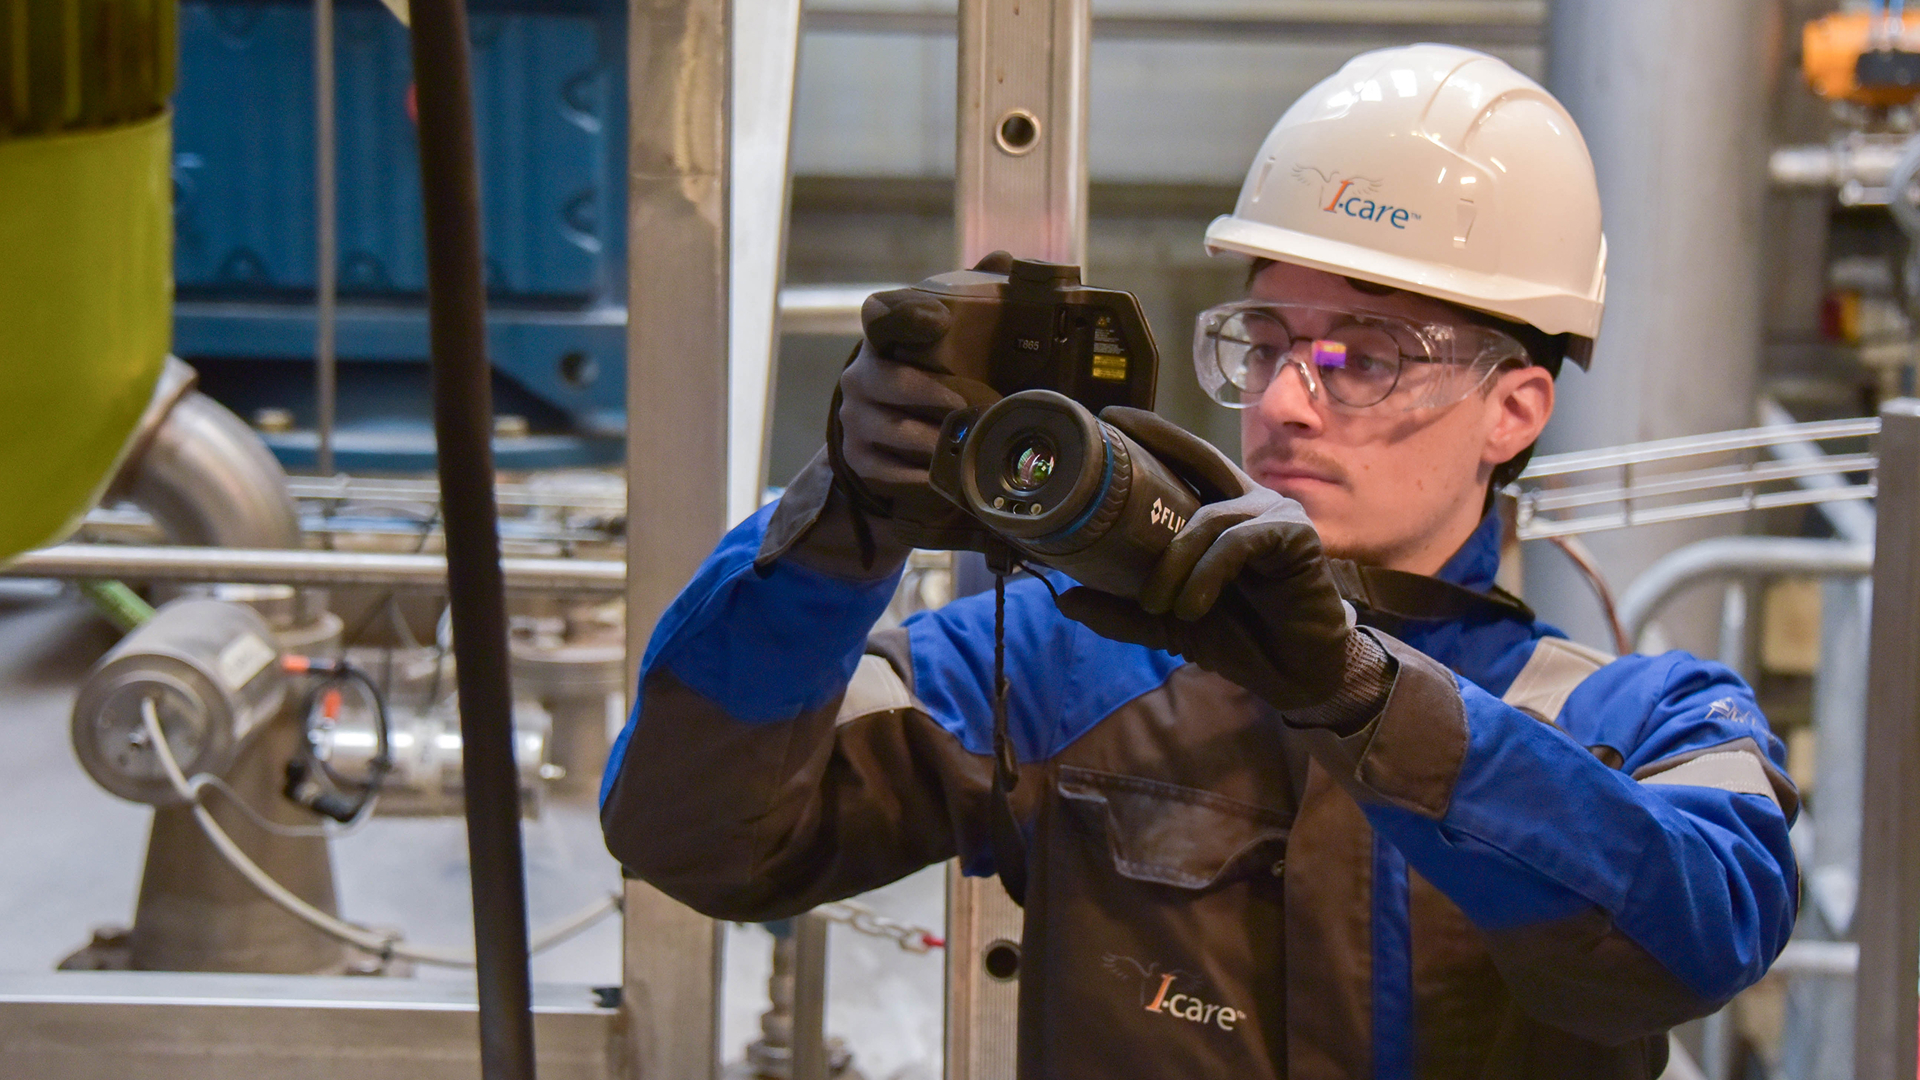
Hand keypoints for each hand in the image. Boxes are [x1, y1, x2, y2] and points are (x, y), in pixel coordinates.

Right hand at [831, 251, 1013, 542]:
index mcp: (882, 338)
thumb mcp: (951, 334)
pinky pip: (886, 466)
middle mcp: (859, 375)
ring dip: (931, 437)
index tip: (939, 320)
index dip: (906, 316)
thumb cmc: (932, 374)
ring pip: (891, 428)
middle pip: (887, 380)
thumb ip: (974, 293)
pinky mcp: (858, 456)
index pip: (880, 316)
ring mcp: (856, 417)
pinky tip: (945, 470)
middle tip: (967, 402)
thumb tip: (1004, 258)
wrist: (895, 430)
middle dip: (928, 391)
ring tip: (966, 441)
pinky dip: (918, 471)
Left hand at [1054, 409, 1391, 722]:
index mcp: (1222, 513)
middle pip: (1201, 457)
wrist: (1293, 674)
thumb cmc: (1241, 639)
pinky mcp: (1295, 535)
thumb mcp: (1170, 623)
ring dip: (1173, 564)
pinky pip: (1237, 543)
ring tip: (1157, 606)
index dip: (1153, 437)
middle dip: (1158, 439)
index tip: (1109, 420)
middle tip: (1113, 428)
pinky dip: (1207, 574)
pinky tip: (1192, 607)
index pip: (1186, 464)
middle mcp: (1250, 502)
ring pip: (1207, 519)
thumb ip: (1124, 611)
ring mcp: (1275, 514)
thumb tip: (1063, 600)